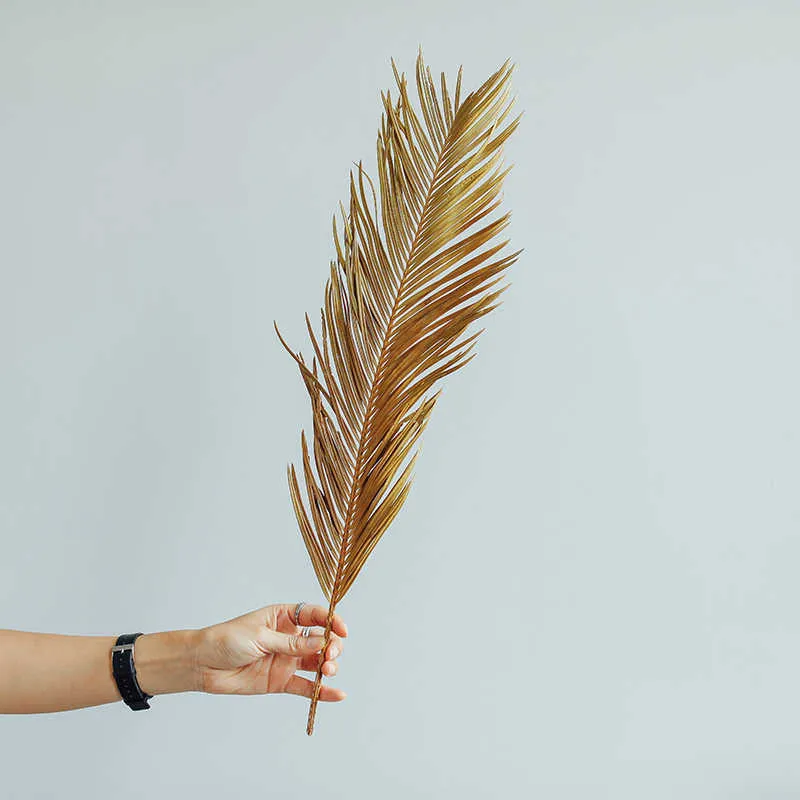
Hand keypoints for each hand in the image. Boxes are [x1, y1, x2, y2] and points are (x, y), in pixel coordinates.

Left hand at [193, 603, 347, 701]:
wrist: (203, 665)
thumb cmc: (227, 640)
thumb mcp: (260, 637)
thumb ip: (291, 644)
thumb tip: (320, 643)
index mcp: (283, 617)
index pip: (314, 616)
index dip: (331, 621)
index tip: (342, 630)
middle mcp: (289, 638)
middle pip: (321, 640)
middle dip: (331, 646)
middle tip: (330, 655)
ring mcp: (286, 660)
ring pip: (316, 662)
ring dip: (328, 666)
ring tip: (327, 671)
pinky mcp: (281, 681)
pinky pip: (306, 686)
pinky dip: (321, 692)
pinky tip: (337, 694)